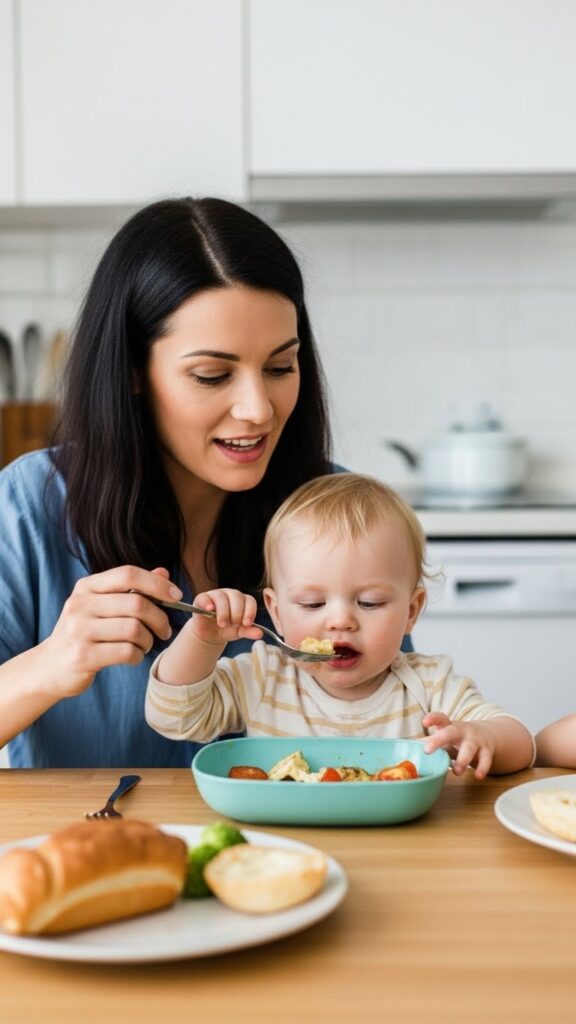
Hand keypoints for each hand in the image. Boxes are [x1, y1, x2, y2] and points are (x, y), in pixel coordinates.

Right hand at [42, 566, 182, 698]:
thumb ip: (132, 589)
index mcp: (87, 586)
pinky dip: (137, 655)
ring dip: (148, 640)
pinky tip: (133, 656)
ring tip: (145, 645)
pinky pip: (126, 652)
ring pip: (134, 629)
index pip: (128, 574)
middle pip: (136, 604)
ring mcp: (78, 630)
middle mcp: (80, 604)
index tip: (176, 596)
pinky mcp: (82, 656)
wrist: (50, 666)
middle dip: (160, 618)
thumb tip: (164, 573)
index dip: (157, 584)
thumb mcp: (103, 605)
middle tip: (165, 630)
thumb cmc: (85, 632)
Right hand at [189, 589, 263, 646]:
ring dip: (223, 612)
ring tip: (223, 624)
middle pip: (237, 597)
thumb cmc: (226, 629)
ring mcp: (216, 595)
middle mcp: (230, 594)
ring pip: (222, 597)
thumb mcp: (239, 632)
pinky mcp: (202, 599)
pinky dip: (207, 603)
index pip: (249, 600)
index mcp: (241, 600)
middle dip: (237, 613)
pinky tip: (210, 609)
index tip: (247, 623)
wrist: (209, 635)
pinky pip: (205, 597)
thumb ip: (248, 631)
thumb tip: (260, 634)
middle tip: (233, 625)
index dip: (250, 611)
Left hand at [422, 711, 495, 778]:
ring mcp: (475, 740)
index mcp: (449, 726)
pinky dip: (482, 768)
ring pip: (469, 748)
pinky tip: (478, 775)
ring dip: (462, 760)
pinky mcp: (487, 751)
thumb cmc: (459, 738)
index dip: (433, 718)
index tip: (424, 722)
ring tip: (457, 771)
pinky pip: (485, 760)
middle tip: (427, 749)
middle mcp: (462, 731)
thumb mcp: (445, 737)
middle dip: (439, 740)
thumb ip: (430, 741)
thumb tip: (408, 748)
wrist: (488, 735)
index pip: (440, 718)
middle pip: (451, 732)